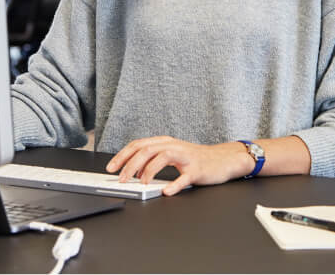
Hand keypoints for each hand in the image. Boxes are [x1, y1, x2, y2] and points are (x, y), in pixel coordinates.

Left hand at [105, 136, 251, 195]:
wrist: (223, 159)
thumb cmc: (194, 159)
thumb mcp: (171, 154)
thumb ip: (153, 160)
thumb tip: (132, 171)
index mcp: (164, 142)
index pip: (138, 145)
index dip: (123, 155)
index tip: (111, 167)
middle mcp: (173, 146)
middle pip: (146, 150)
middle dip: (130, 164)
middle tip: (121, 179)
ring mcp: (185, 156)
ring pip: (162, 158)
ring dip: (148, 171)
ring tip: (139, 183)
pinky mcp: (197, 169)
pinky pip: (184, 177)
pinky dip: (174, 185)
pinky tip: (166, 191)